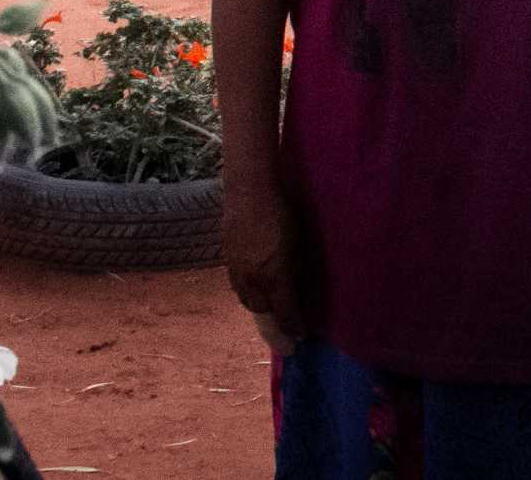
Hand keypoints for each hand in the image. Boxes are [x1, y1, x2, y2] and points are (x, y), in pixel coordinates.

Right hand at [222, 172, 305, 350]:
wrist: (249, 190)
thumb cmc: (283, 211)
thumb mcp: (299, 242)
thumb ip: (297, 270)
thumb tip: (300, 290)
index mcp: (274, 275)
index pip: (285, 312)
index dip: (294, 327)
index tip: (302, 338)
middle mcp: (253, 279)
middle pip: (263, 313)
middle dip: (275, 328)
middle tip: (287, 340)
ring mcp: (237, 271)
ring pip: (248, 302)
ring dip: (261, 313)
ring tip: (273, 320)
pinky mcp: (228, 261)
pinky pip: (238, 288)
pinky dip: (250, 296)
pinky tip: (258, 294)